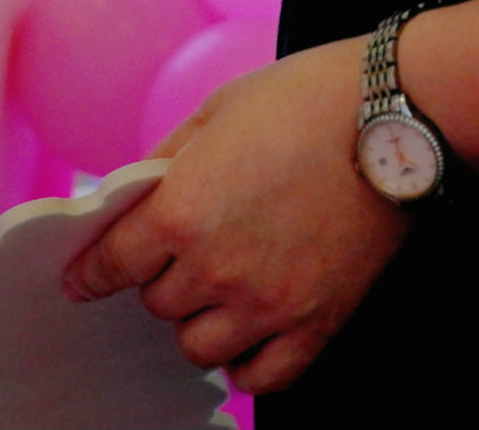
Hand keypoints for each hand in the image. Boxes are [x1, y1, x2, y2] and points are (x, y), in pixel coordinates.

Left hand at [61, 39, 405, 394]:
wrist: (395, 117)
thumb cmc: (304, 100)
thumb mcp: (214, 112)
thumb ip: (164, 163)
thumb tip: (130, 198)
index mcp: (181, 212)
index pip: (112, 265)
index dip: (92, 271)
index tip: (83, 279)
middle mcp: (217, 269)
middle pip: (157, 305)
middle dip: (161, 277)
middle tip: (182, 252)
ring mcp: (269, 304)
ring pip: (200, 347)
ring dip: (199, 321)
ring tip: (217, 291)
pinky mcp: (317, 324)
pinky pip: (262, 378)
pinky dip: (245, 363)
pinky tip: (248, 333)